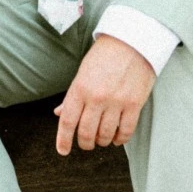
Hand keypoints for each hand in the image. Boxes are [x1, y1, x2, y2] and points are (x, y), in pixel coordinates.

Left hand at [54, 35, 155, 154]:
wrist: (132, 40)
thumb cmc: (105, 55)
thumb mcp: (83, 72)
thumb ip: (72, 96)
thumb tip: (59, 113)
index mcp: (80, 88)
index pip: (67, 121)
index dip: (63, 140)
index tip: (63, 151)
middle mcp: (96, 97)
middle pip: (86, 133)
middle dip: (85, 143)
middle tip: (86, 143)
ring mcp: (116, 102)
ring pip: (105, 135)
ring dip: (102, 141)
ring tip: (102, 138)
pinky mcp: (134, 104)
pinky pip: (125, 131)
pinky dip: (120, 139)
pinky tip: (117, 138)